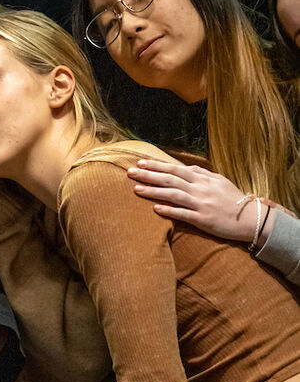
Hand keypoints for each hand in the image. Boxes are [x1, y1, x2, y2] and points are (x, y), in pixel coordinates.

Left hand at [127, 160, 258, 240]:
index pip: (175, 169)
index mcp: (203, 179)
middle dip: (149, 174)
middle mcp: (200, 189)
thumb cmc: (233, 199)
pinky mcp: (203, 219)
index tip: (141, 162)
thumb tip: (186, 167)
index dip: (157, 165)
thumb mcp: (219, 181)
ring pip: (173, 194)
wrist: (251, 218)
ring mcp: (201, 204)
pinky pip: (183, 214)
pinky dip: (168, 210)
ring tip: (136, 189)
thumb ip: (202, 174)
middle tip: (130, 172)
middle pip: (170, 179)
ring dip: (153, 191)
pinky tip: (154, 209)